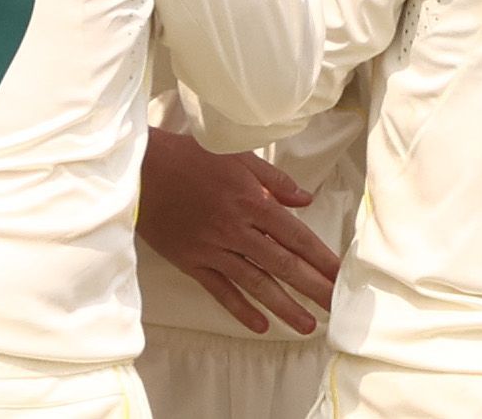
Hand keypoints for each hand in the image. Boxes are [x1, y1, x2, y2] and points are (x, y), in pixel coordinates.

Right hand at [138, 128, 339, 334]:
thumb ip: (275, 181)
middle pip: (282, 265)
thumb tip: (306, 199)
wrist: (141, 171)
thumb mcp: (238, 156)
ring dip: (283, 306)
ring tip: (307, 325)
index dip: (320, 257)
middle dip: (312, 288)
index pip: (296, 236)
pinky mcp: (192, 262)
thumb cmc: (191, 157)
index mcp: (253, 201)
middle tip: (336, 308)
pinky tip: (260, 325)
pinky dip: (240, 310)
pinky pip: (220, 291)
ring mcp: (213, 249)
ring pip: (255, 284)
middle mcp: (237, 230)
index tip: (340, 274)